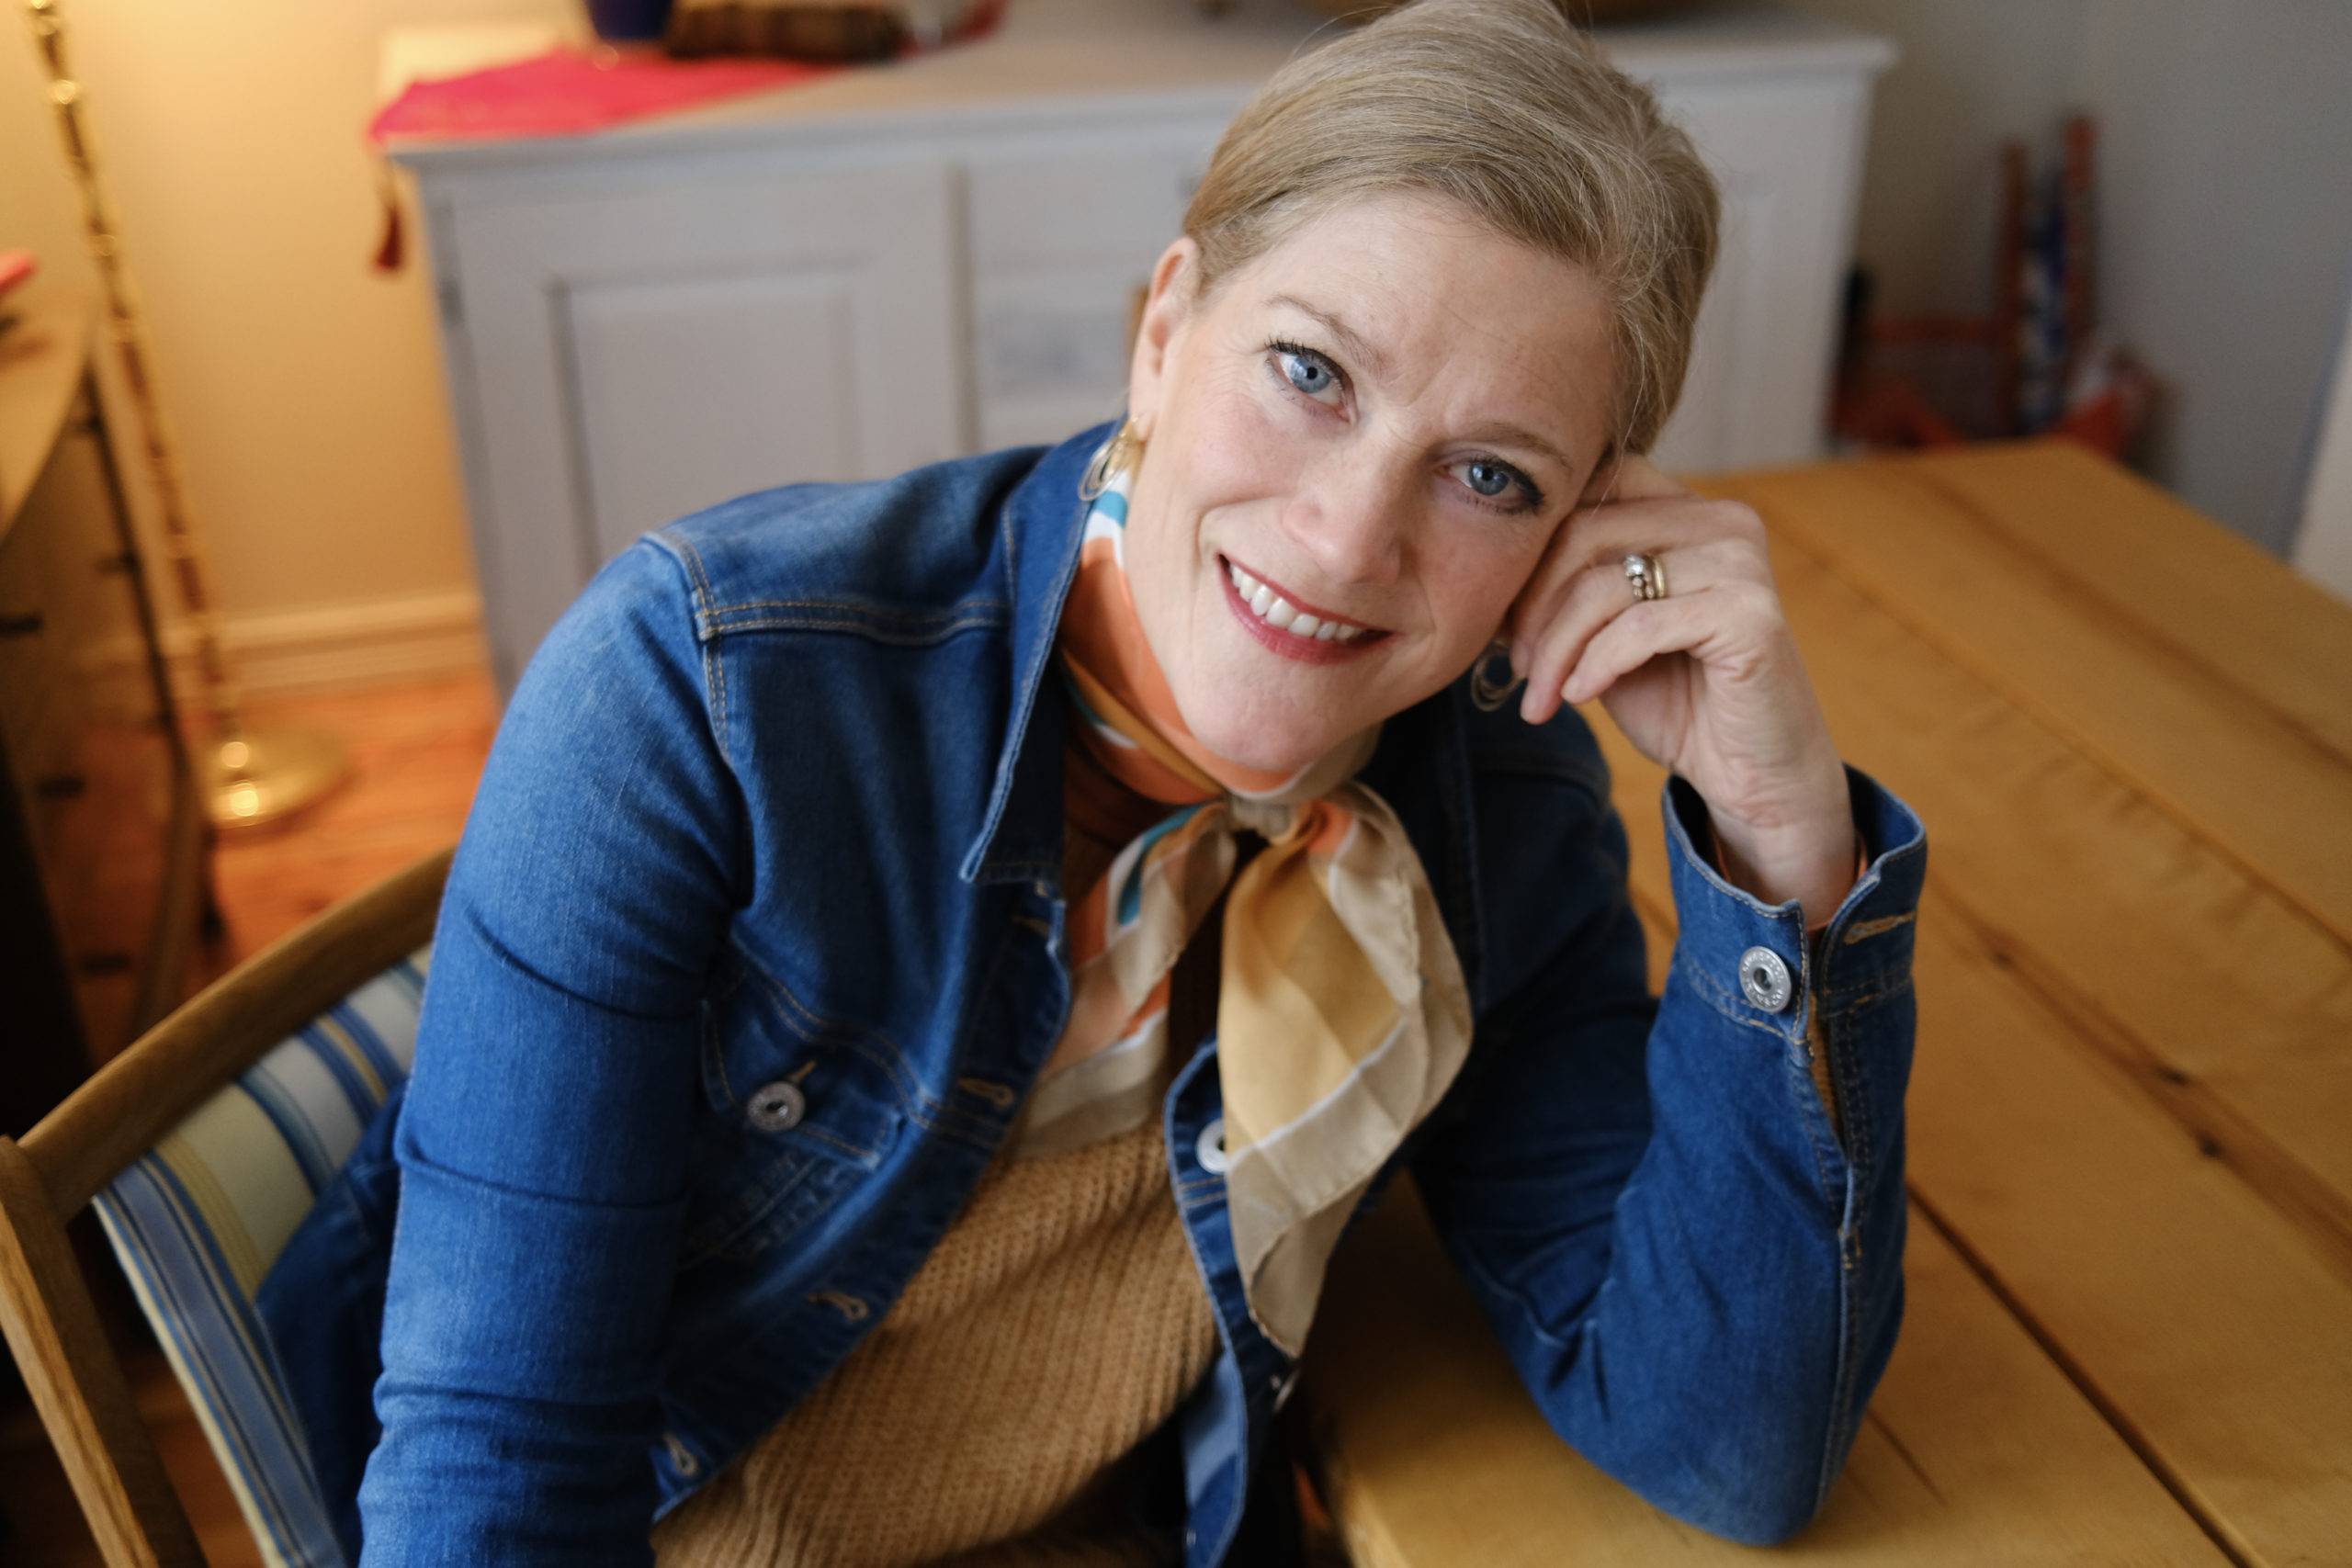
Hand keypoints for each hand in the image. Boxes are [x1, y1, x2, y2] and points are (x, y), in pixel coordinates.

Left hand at [1501, 455, 1856, 922]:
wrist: (1752, 774)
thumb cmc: (1680, 703)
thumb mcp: (1607, 636)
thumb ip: (1567, 592)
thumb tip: (1490, 571)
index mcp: (1690, 511)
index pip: (1590, 488)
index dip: (1535, 550)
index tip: (1507, 618)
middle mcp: (1724, 521)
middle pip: (1586, 532)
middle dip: (1534, 605)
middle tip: (1518, 667)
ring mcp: (1740, 564)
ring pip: (1604, 584)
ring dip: (1557, 647)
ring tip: (1541, 695)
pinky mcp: (1749, 615)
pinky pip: (1639, 628)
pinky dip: (1595, 665)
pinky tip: (1579, 697)